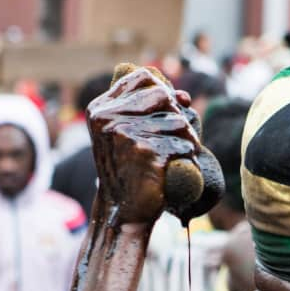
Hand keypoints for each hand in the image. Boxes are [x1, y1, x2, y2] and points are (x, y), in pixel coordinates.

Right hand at [87, 65, 199, 224]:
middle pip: (163, 96)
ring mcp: (126, 136)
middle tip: (178, 136)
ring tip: (182, 154)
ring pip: (177, 121)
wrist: (123, 212)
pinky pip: (182, 145)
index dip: (164, 89)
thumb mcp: (122, 134)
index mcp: (100, 109)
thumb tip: (184, 96)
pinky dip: (189, 157)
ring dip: (188, 138)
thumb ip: (141, 108)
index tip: (172, 108)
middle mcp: (109, 119)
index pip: (142, 78)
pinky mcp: (146, 155)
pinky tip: (182, 167)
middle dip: (178, 115)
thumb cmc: (128, 171)